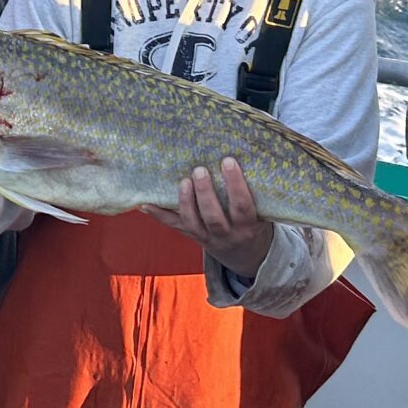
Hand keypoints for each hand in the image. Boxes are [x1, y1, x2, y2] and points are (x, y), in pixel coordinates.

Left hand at [140, 157, 274, 278]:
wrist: (245, 255)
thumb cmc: (254, 222)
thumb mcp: (262, 212)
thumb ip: (255, 192)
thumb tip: (245, 152)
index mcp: (248, 226)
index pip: (242, 206)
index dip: (235, 185)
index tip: (228, 161)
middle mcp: (227, 234)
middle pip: (214, 217)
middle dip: (205, 193)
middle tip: (199, 170)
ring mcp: (207, 237)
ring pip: (192, 222)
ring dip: (185, 201)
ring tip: (182, 181)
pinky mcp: (192, 236)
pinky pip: (173, 225)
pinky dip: (158, 214)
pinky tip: (145, 203)